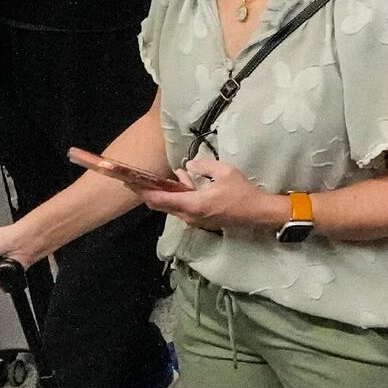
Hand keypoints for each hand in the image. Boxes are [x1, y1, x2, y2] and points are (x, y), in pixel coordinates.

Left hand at [139, 153, 279, 233]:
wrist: (257, 212)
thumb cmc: (241, 192)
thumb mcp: (224, 171)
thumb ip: (202, 166)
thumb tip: (187, 167)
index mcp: (192, 204)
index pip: (160, 199)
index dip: (143, 191)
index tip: (129, 183)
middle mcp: (189, 216)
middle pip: (161, 205)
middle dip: (148, 192)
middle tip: (135, 180)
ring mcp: (195, 220)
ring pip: (172, 206)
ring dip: (167, 192)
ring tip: (168, 176)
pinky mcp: (201, 220)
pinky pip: (182, 208)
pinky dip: (178, 196)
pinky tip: (185, 182)